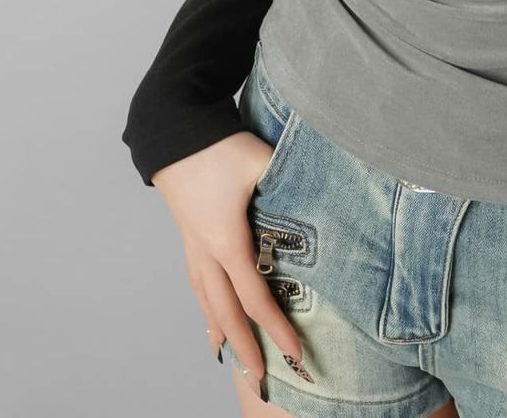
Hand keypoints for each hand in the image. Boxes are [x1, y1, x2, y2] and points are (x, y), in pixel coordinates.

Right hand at [152, 131, 306, 394]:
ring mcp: (194, 245)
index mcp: (227, 240)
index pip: (255, 296)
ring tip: (231, 357)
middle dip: (247, 346)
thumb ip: (295, 177)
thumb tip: (332, 187)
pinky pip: (197, 283)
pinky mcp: (189, 235)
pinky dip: (205, 307)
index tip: (295, 352)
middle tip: (262, 378)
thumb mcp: (263, 160)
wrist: (174, 129)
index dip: (276, 326)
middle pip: (226, 312)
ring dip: (221, 331)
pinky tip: (209, 315)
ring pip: (207, 301)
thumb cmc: (219, 145)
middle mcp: (207, 251)